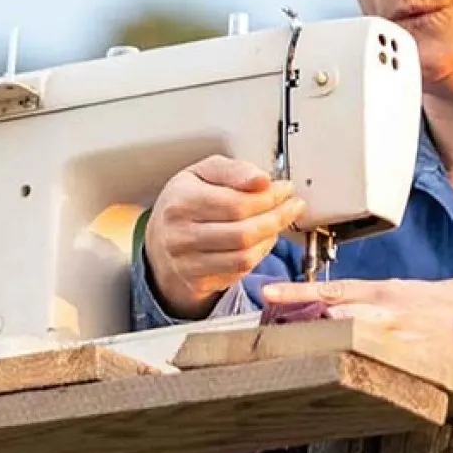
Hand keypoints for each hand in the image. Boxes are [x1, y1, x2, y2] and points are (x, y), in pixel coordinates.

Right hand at [146, 156, 305, 318]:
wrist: (160, 240)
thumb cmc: (186, 200)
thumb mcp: (203, 173)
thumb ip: (234, 171)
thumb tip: (263, 180)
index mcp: (181, 201)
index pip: (236, 204)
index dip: (269, 198)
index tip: (285, 189)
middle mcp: (180, 235)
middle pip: (243, 233)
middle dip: (277, 218)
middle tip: (292, 206)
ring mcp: (188, 263)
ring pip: (245, 256)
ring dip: (271, 237)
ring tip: (278, 221)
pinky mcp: (198, 282)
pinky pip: (240, 271)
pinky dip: (259, 254)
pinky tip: (264, 239)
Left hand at [260, 278, 452, 377]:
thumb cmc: (446, 306)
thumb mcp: (405, 294)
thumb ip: (366, 303)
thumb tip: (322, 312)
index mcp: (385, 293)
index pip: (331, 290)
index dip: (297, 293)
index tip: (265, 294)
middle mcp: (391, 313)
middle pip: (339, 317)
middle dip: (308, 326)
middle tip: (272, 334)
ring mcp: (408, 340)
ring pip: (361, 341)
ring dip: (333, 346)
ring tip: (301, 356)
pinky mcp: (426, 362)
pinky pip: (392, 367)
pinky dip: (371, 369)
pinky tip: (349, 381)